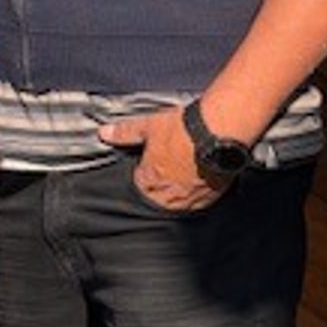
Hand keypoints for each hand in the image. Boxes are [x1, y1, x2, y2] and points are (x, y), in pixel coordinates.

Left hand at [99, 106, 225, 211]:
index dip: (146, 173)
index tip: (152, 162)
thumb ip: (127, 133)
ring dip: (184, 190)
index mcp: (150, 183)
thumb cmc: (185, 130)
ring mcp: (195, 198)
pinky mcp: (216, 194)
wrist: (221, 130)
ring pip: (184, 200)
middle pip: (162, 198)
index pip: (141, 186)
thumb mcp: (150, 126)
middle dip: (164, 186)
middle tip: (172, 167)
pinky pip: (206, 197)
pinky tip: (207, 173)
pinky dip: (204, 188)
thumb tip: (105, 133)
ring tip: (191, 170)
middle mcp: (171, 197)